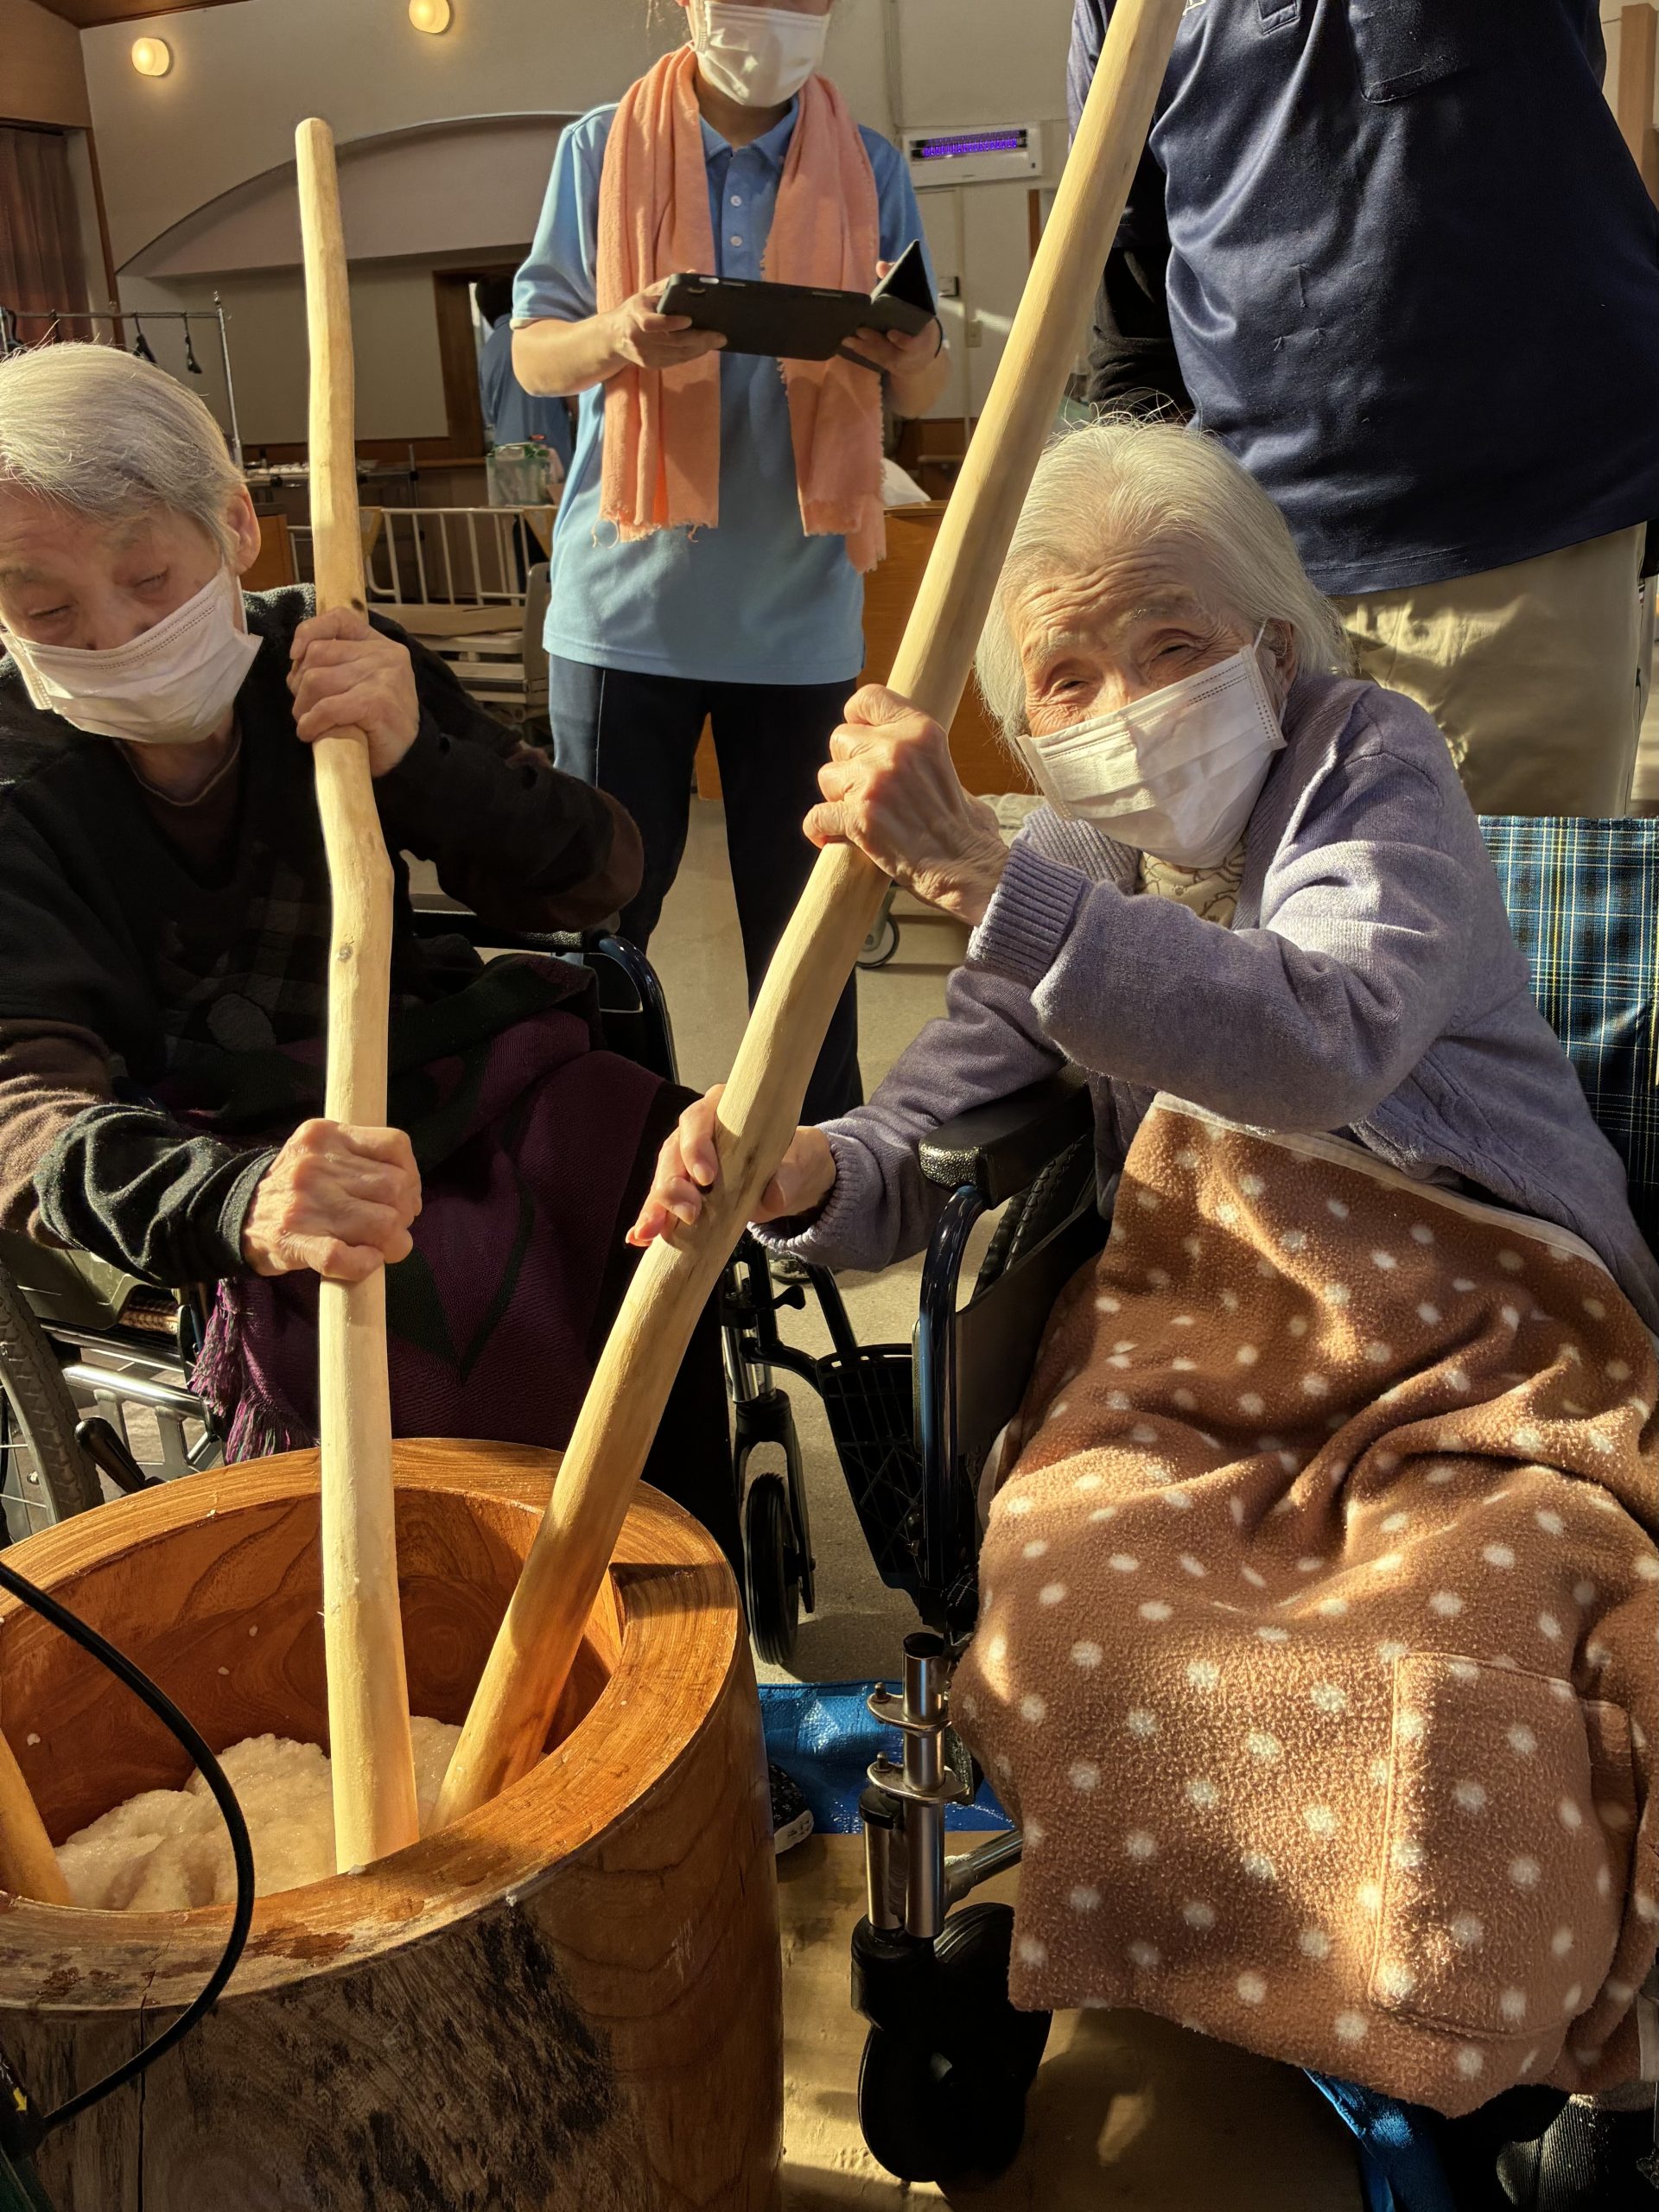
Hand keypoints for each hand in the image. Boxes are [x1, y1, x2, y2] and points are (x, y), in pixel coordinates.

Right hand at [241, 1119, 421, 1282]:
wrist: (233, 1214)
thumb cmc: (294, 1187)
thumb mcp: (320, 1151)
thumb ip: (361, 1156)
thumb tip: (409, 1188)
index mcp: (326, 1135)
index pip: (395, 1145)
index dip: (411, 1175)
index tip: (405, 1195)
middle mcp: (315, 1165)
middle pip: (395, 1188)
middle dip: (405, 1214)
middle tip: (393, 1227)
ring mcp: (304, 1203)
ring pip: (383, 1223)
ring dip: (394, 1243)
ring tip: (382, 1247)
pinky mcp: (294, 1241)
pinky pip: (345, 1258)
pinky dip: (365, 1264)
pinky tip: (366, 1262)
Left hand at [288, 608, 420, 775]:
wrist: (410, 756)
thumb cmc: (380, 722)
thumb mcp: (362, 683)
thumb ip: (337, 665)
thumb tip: (296, 665)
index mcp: (379, 644)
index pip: (339, 618)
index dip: (309, 632)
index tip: (295, 656)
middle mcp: (383, 655)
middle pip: (318, 653)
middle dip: (300, 682)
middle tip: (304, 706)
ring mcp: (382, 677)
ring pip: (316, 679)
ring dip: (303, 706)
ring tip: (308, 722)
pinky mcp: (377, 703)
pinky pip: (327, 707)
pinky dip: (312, 723)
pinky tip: (310, 733)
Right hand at [606, 280, 727, 372]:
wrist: (614, 337)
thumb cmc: (634, 310)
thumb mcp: (646, 294)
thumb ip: (668, 285)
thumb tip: (693, 273)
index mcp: (635, 316)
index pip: (651, 324)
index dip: (670, 323)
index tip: (689, 320)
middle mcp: (638, 339)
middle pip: (672, 342)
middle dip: (699, 339)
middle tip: (719, 336)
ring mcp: (645, 355)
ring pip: (678, 354)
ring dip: (700, 349)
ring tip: (716, 341)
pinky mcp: (651, 365)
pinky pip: (676, 361)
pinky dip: (692, 354)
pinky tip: (704, 348)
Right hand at [626, 1085, 836, 1247]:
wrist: (790, 1179)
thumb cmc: (790, 1160)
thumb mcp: (798, 1164)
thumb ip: (788, 1176)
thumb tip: (774, 1195)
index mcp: (722, 1111)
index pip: (699, 1120)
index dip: (696, 1146)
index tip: (705, 1177)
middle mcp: (696, 1134)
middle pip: (673, 1152)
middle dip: (675, 1184)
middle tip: (689, 1212)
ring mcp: (684, 1163)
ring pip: (662, 1180)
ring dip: (656, 1206)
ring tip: (651, 1231)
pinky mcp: (680, 1191)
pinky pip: (660, 1203)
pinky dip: (650, 1220)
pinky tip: (641, 1237)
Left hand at [805, 685, 1008, 924]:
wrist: (970, 870)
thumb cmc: (967, 832)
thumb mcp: (951, 772)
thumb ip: (920, 758)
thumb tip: (905, 759)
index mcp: (921, 731)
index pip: (869, 698)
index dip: (856, 717)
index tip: (857, 736)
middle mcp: (895, 748)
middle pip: (840, 739)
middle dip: (846, 765)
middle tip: (862, 790)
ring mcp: (874, 781)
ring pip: (826, 777)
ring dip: (835, 798)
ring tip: (856, 817)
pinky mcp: (858, 817)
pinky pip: (816, 817)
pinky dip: (820, 830)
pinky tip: (830, 839)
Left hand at [842, 260, 942, 378]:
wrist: (926, 349)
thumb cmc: (918, 319)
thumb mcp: (916, 300)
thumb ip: (898, 281)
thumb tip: (881, 265)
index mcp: (925, 334)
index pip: (914, 342)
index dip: (903, 341)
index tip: (891, 335)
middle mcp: (913, 351)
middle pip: (894, 350)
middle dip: (876, 341)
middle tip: (860, 330)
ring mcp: (902, 361)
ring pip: (882, 356)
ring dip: (864, 348)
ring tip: (847, 339)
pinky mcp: (891, 365)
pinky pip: (875, 360)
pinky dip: (861, 351)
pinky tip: (847, 344)